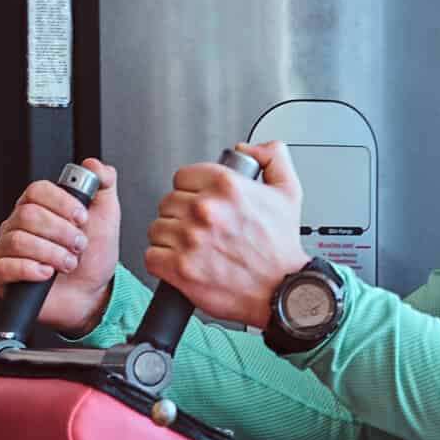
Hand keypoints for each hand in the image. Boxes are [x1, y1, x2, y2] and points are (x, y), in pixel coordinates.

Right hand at [0, 157, 122, 334]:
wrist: (91, 294)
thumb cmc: (93, 258)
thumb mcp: (107, 216)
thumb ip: (103, 184)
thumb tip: (94, 165)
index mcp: (40, 206)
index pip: (37, 190)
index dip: (61, 203)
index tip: (82, 218)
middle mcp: (19, 224)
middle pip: (28, 215)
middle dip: (61, 233)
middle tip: (78, 245)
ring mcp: (7, 249)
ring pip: (18, 241)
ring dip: (51, 254)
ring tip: (68, 263)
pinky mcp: (1, 275)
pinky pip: (4, 267)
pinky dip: (29, 270)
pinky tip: (46, 274)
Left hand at [144, 142, 307, 328]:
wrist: (281, 291)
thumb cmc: (282, 248)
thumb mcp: (288, 191)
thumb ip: (271, 157)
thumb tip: (245, 149)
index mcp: (226, 185)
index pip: (182, 176)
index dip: (190, 190)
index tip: (200, 203)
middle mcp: (206, 209)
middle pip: (167, 202)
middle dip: (180, 215)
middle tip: (199, 229)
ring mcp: (190, 239)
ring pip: (157, 228)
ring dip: (169, 238)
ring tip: (191, 247)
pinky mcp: (179, 267)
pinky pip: (151, 256)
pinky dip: (162, 261)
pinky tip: (181, 262)